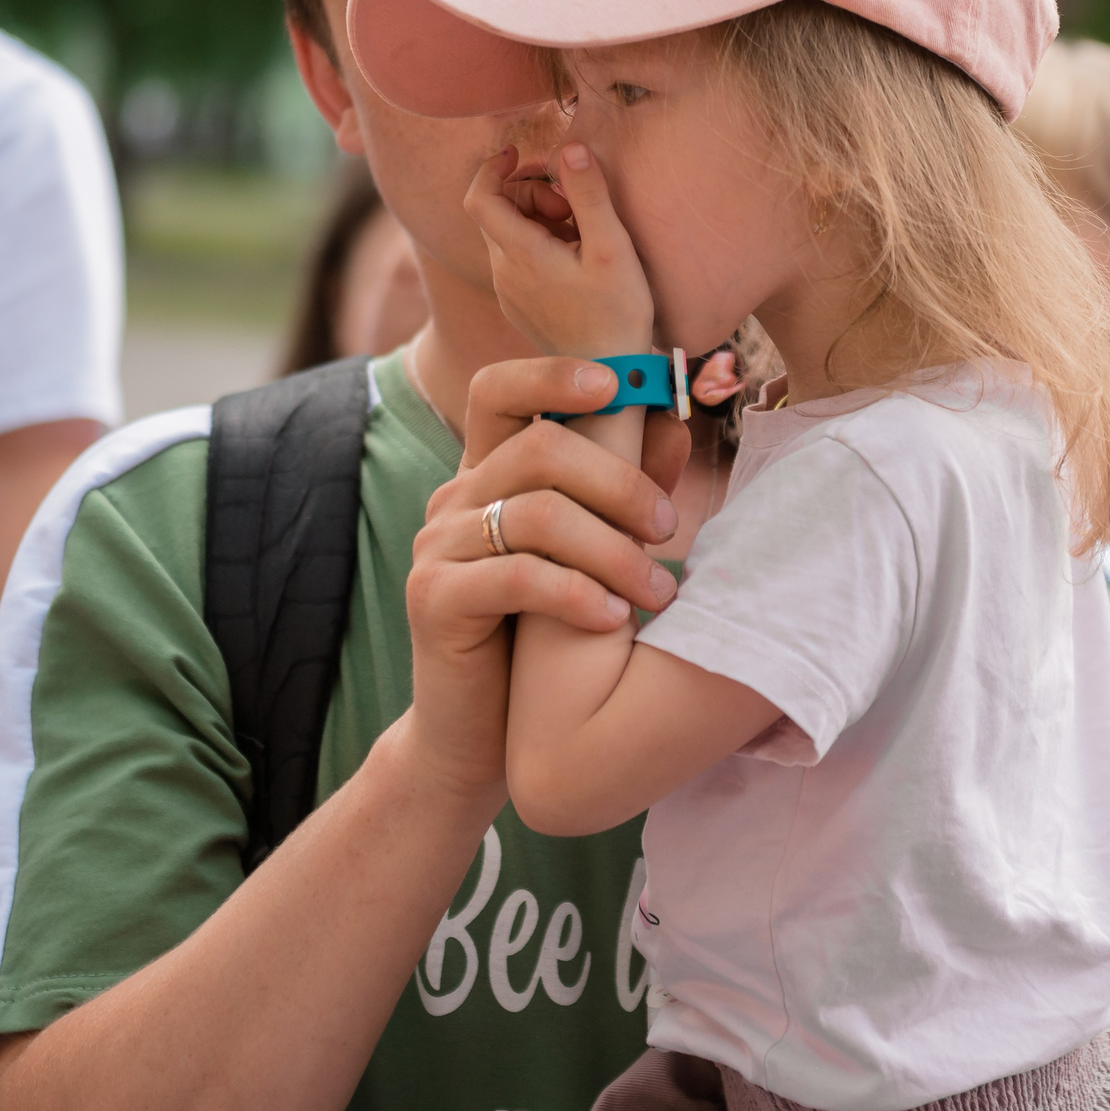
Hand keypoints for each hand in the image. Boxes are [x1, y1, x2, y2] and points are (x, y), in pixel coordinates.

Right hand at [403, 357, 691, 802]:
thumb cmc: (544, 642)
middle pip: (540, 447)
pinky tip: (612, 620)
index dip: (553, 373)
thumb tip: (675, 424)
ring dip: (612, 549)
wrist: (482, 737)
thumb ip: (624, 491)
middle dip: (620, 482)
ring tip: (657, 592)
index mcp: (486, 476)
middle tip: (669, 528)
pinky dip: (575, 593)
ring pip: (537, 513)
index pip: (498, 390)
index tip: (618, 384)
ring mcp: (436, 547)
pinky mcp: (434, 600)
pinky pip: (515, 577)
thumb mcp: (589, 557)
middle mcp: (453, 498)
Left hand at [465, 142, 653, 358]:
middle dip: (531, 194)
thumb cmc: (616, 312)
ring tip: (580, 236)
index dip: (492, 167)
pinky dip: (538, 245)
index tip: (519, 152)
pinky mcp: (518, 305)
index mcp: (521, 253)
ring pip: (507, 235)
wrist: (609, 375)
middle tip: (574, 209)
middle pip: (497, 211)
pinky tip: (574, 261)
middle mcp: (504, 272)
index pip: (479, 196)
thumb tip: (569, 148)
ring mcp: (508, 291)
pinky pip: (516, 260)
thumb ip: (589, 193)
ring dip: (537, 220)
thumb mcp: (611, 247)